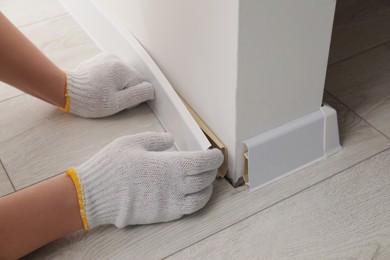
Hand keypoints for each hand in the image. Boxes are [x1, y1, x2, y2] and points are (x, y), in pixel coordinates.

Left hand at [65, 54, 153, 117]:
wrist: (65, 91)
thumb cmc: (89, 100)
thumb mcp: (117, 103)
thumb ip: (138, 95)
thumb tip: (151, 90)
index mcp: (122, 69)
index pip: (141, 84)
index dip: (134, 96)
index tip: (122, 103)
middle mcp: (115, 59)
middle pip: (131, 79)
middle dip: (125, 90)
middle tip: (110, 100)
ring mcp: (106, 58)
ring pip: (122, 76)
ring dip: (117, 86)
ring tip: (103, 94)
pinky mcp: (98, 60)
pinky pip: (112, 72)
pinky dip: (109, 81)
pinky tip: (99, 88)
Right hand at [66, 132, 223, 228]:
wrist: (93, 196)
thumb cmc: (111, 167)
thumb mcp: (131, 142)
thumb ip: (155, 140)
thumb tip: (170, 140)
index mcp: (168, 166)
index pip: (203, 163)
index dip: (214, 158)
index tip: (216, 154)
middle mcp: (173, 186)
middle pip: (205, 180)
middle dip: (212, 171)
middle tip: (210, 165)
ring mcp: (169, 204)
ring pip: (200, 198)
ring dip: (207, 189)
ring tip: (205, 181)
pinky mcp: (162, 216)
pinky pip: (187, 210)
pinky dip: (196, 202)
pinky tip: (191, 194)